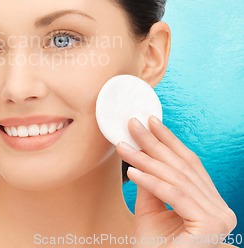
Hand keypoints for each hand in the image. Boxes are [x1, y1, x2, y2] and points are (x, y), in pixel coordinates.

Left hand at [116, 116, 236, 247]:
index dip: (169, 140)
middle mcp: (220, 209)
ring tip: (124, 146)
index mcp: (210, 203)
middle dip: (154, 143)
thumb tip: (140, 154)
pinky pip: (174, 195)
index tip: (151, 120)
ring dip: (145, 159)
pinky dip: (151, 181)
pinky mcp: (210, 224)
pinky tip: (132, 171)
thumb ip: (150, 184)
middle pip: (181, 168)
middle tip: (133, 124)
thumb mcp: (150, 210)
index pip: (188, 164)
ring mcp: (219, 217)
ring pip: (175, 179)